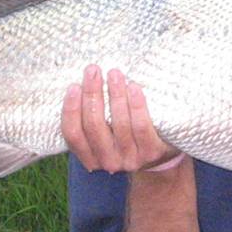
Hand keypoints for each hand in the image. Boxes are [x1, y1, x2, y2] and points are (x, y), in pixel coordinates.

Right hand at [61, 65, 181, 173]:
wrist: (160, 156)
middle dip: (92, 94)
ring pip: (119, 124)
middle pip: (94, 126)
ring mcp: (130, 159)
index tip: (74, 86)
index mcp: (90, 157)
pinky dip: (136, 105)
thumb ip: (93, 117)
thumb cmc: (126, 136)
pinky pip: (141, 126)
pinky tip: (134, 87)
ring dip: (115, 95)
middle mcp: (108, 161)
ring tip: (114, 73)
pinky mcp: (151, 152)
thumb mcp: (106, 134)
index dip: (71, 110)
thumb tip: (83, 82)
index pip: (73, 134)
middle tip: (93, 70)